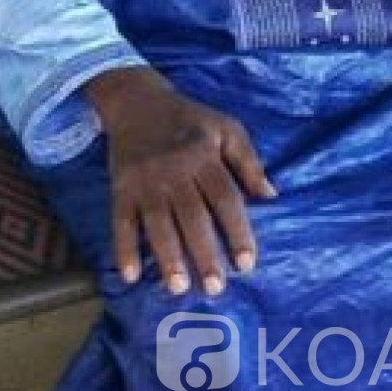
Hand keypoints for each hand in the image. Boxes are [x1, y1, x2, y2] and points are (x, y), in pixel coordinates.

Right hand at [85, 67, 277, 294]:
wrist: (138, 102)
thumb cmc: (190, 120)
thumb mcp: (226, 128)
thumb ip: (249, 162)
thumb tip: (271, 197)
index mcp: (205, 155)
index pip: (225, 197)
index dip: (237, 230)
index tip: (247, 263)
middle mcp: (175, 170)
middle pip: (192, 215)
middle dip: (204, 252)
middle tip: (216, 288)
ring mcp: (145, 180)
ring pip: (158, 222)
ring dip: (167, 256)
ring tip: (179, 287)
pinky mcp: (120, 187)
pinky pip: (121, 220)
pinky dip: (124, 248)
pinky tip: (130, 275)